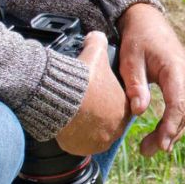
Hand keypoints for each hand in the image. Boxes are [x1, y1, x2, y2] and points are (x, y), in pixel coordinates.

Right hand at [54, 31, 128, 155]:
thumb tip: (95, 35)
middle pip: (109, 121)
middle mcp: (115, 126)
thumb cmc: (81, 76)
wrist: (60, 96)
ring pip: (96, 134)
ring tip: (75, 115)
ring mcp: (99, 140)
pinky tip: (68, 125)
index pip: (120, 105)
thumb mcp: (94, 53)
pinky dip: (75, 137)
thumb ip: (98, 42)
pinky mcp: (82, 148)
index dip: (107, 99)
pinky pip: (81, 144)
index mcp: (123, 106)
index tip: (96, 94)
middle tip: (84, 104)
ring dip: (87, 127)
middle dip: (99, 114)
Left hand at [117, 3, 184, 155]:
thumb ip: (135, 83)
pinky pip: (181, 106)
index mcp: (175, 69)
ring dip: (170, 132)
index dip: (169, 126)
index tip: (160, 145)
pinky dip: (172, 122)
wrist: (147, 20)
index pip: (177, 104)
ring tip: (150, 148)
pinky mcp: (181, 83)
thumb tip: (140, 111)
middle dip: (168, 135)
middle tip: (148, 151)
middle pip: (183, 112)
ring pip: (184, 112)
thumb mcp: (130, 58)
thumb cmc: (137, 38)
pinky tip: (160, 136)